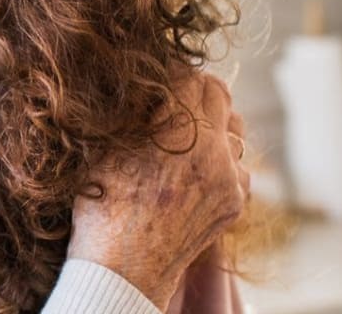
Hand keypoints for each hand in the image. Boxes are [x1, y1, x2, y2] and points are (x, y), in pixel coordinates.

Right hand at [67, 73, 248, 309]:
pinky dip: (222, 160)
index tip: (162, 78)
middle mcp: (213, 149)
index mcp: (180, 129)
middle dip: (198, 91)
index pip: (191, 77)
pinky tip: (198, 169)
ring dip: (215, 124)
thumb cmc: (103, 206)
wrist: (122, 267)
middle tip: (178, 98)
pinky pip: (238, 164)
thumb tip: (154, 87)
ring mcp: (229, 177)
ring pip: (235, 129)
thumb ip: (141, 112)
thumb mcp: (109, 146)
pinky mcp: (235, 201)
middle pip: (220, 95)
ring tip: (189, 134)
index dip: (174, 73)